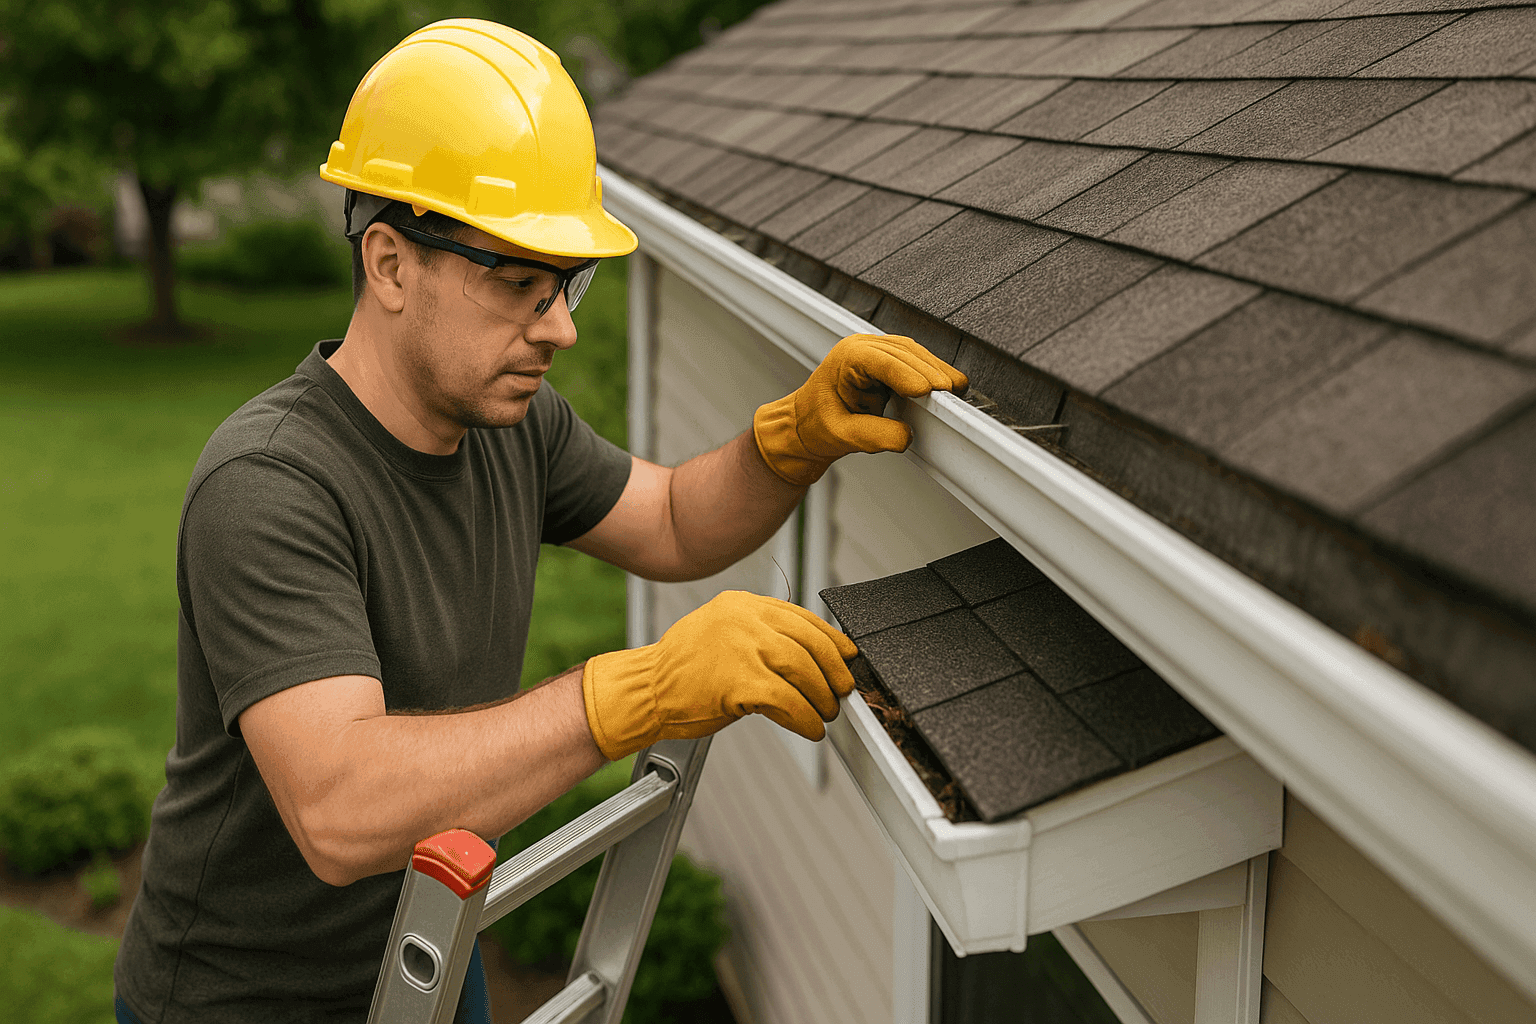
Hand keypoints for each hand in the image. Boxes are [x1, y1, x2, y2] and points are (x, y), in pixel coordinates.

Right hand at [581, 591, 857, 759]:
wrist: (643, 691)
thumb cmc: (681, 670)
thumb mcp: (720, 634)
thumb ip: (759, 635)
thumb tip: (808, 656)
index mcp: (742, 604)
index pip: (801, 617)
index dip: (831, 639)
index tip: (847, 655)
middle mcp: (743, 620)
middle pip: (808, 642)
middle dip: (833, 670)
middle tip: (842, 690)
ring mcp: (741, 649)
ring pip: (803, 670)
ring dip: (821, 697)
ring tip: (826, 713)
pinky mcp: (739, 682)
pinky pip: (788, 701)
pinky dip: (805, 718)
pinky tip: (810, 728)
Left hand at [753, 333, 967, 486]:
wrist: (805, 425)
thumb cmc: (815, 425)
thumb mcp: (842, 436)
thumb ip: (874, 436)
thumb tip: (906, 436)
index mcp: (846, 359)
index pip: (882, 361)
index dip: (908, 374)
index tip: (928, 390)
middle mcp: (862, 348)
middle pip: (904, 353)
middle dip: (930, 372)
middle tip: (951, 392)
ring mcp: (876, 351)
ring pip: (913, 354)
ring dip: (935, 370)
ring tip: (955, 389)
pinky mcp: (888, 362)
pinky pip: (914, 361)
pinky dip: (931, 373)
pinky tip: (944, 386)